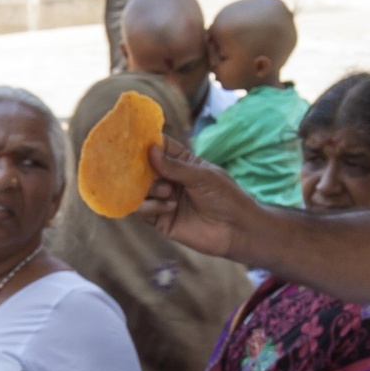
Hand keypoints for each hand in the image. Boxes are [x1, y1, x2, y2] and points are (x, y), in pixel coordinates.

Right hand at [140, 138, 258, 259]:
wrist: (236, 230)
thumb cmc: (226, 197)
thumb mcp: (202, 176)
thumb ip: (175, 166)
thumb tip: (151, 150)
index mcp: (181, 163)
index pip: (160, 147)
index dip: (147, 142)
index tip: (133, 140)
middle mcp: (169, 179)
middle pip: (143, 168)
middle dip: (140, 168)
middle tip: (142, 170)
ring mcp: (163, 199)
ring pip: (139, 189)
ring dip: (149, 188)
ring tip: (167, 192)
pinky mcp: (161, 220)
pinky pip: (143, 210)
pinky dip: (151, 206)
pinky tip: (170, 207)